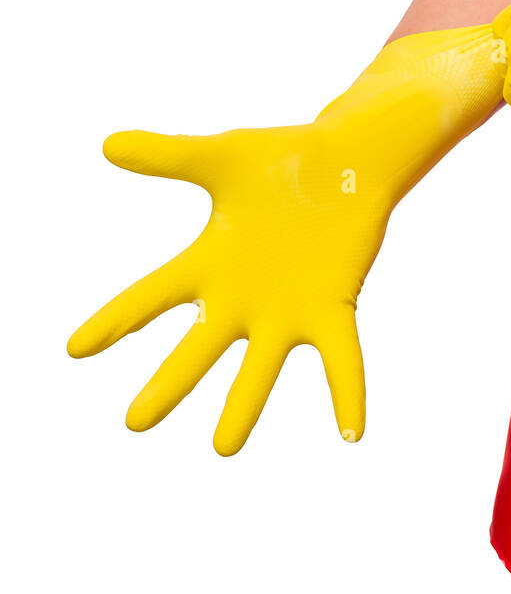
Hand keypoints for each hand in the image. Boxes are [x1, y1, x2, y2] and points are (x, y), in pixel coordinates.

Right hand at [68, 26, 503, 453]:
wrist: (345, 160)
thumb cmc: (282, 160)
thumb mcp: (219, 157)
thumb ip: (167, 157)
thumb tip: (108, 144)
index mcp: (210, 262)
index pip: (151, 296)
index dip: (115, 320)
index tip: (74, 349)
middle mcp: (244, 297)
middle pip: (197, 347)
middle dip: (168, 384)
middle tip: (134, 422)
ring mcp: (288, 308)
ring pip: (260, 368)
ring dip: (243, 407)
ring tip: (223, 448)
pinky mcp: (333, 307)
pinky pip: (342, 359)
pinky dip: (347, 394)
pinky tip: (353, 432)